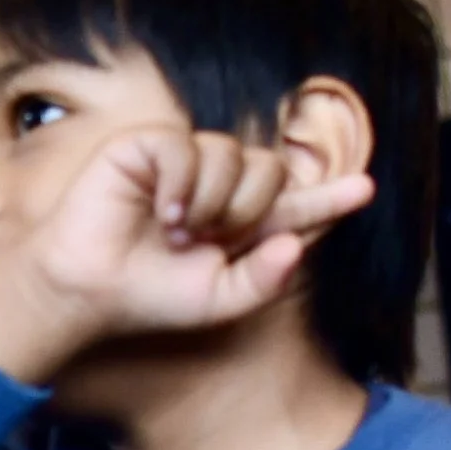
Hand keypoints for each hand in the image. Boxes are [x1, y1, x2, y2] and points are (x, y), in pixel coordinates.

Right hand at [0, 127, 375, 385]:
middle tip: (208, 240)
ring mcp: (181, 163)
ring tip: (176, 231)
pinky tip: (162, 211)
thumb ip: (265, 281)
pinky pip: (190, 148)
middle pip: (271, 169)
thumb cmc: (145, 298)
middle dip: (250, 209)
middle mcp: (214, 187)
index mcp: (237, 223)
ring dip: (213, 201)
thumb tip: (294, 246)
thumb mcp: (218, 302)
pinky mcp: (146, 148)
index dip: (328, 197)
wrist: (87, 291)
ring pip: (235, 155)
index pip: (292, 204)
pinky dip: (183, 184)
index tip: (363, 191)